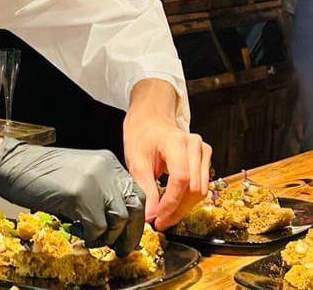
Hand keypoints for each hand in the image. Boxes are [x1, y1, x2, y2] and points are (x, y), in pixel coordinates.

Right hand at [0, 138, 145, 255]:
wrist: (13, 164)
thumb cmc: (39, 172)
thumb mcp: (79, 174)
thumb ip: (99, 189)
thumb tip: (115, 219)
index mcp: (107, 162)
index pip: (136, 193)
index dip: (135, 217)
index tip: (127, 233)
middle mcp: (106, 169)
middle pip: (134, 207)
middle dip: (130, 232)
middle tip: (120, 247)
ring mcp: (94, 181)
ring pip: (119, 220)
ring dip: (109, 237)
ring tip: (95, 241)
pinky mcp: (79, 196)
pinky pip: (98, 228)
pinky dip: (93, 239)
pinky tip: (82, 237)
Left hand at [124, 115, 210, 230]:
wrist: (150, 121)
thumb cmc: (141, 137)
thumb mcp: (136, 161)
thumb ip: (145, 189)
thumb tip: (151, 215)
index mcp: (175, 141)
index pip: (181, 178)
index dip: (170, 202)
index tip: (157, 217)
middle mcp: (194, 145)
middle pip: (193, 188)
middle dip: (176, 209)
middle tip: (159, 222)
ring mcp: (203, 150)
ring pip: (201, 190)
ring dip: (184, 207)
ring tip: (165, 216)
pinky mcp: (206, 158)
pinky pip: (202, 185)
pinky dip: (188, 199)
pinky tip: (174, 204)